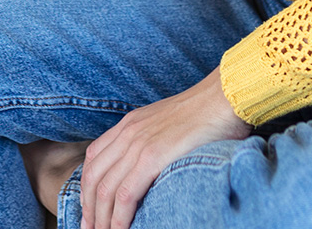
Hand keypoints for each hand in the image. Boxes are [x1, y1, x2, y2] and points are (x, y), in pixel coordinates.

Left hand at [81, 67, 252, 228]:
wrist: (225, 96)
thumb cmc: (209, 112)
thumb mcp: (170, 122)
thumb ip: (156, 140)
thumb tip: (156, 165)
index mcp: (130, 123)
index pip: (94, 157)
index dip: (87, 185)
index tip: (90, 207)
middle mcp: (128, 132)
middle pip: (93, 176)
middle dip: (88, 207)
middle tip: (89, 228)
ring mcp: (138, 144)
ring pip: (105, 189)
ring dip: (100, 218)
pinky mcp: (152, 158)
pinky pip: (125, 194)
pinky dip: (118, 217)